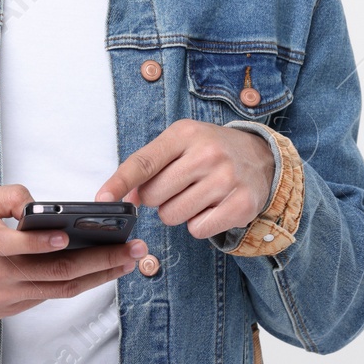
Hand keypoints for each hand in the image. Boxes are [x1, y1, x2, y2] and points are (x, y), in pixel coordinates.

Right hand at [0, 184, 148, 322]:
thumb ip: (7, 196)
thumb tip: (41, 205)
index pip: (13, 245)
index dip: (41, 242)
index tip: (68, 234)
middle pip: (54, 271)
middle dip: (99, 259)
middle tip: (131, 249)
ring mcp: (5, 297)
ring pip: (60, 289)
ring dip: (99, 276)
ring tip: (127, 261)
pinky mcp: (11, 309)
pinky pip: (49, 295)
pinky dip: (78, 283)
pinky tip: (101, 271)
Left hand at [94, 120, 272, 239]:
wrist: (262, 156)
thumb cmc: (210, 150)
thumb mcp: (180, 143)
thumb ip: (149, 165)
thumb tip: (122, 195)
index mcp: (185, 134)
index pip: (143, 162)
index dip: (119, 182)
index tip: (101, 200)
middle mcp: (207, 154)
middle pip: (154, 196)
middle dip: (158, 198)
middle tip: (178, 186)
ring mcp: (226, 179)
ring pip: (173, 216)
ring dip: (177, 212)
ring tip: (196, 195)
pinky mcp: (241, 205)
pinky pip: (197, 230)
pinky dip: (198, 224)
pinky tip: (212, 207)